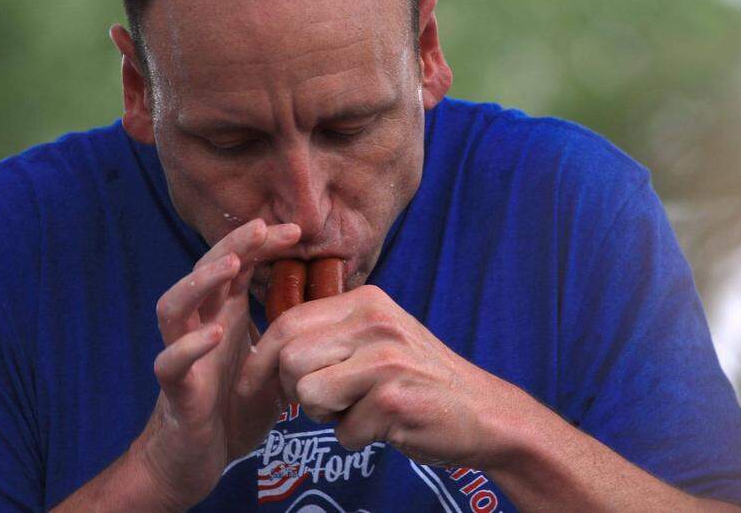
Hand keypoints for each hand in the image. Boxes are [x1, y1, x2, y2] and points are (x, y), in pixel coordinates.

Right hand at [137, 218, 299, 508]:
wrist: (197, 460)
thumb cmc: (233, 410)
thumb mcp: (273, 366)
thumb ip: (292, 337)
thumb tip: (337, 312)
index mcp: (225, 317)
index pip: (238, 267)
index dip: (261, 244)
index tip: (295, 230)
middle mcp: (199, 328)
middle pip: (205, 272)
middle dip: (234, 246)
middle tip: (264, 227)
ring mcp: (182, 356)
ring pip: (174, 307)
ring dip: (200, 282)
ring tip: (231, 266)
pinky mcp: (175, 390)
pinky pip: (171, 362)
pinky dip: (190, 346)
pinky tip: (214, 333)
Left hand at [238, 284, 510, 468]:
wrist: (484, 412)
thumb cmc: (420, 380)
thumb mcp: (376, 339)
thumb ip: (330, 336)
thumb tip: (265, 350)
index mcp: (365, 302)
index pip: (287, 321)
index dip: (262, 360)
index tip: (255, 387)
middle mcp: (374, 323)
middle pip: (289, 359)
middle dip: (296, 391)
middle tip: (327, 402)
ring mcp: (386, 360)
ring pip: (308, 393)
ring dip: (326, 416)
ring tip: (358, 410)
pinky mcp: (394, 400)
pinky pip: (343, 431)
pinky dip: (358, 438)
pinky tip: (385, 426)